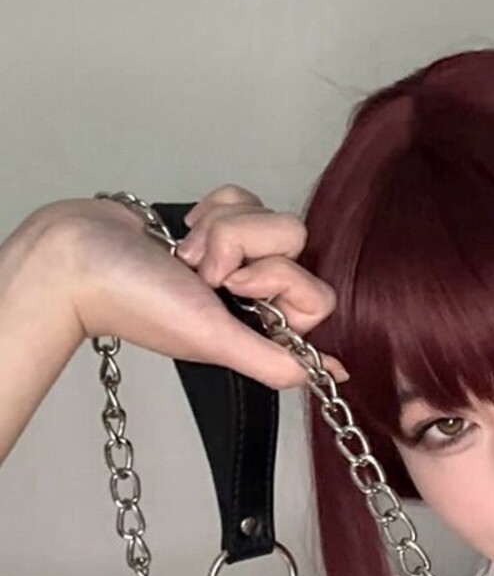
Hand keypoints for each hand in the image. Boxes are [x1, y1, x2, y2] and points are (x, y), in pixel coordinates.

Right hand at [36, 183, 347, 388]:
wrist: (79, 255)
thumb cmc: (137, 303)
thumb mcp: (215, 340)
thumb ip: (274, 362)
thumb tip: (332, 376)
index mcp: (264, 328)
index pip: (318, 296)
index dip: (280, 281)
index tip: (237, 287)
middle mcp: (258, 295)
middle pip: (296, 246)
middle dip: (243, 248)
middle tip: (204, 273)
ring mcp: (239, 258)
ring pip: (269, 217)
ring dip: (221, 230)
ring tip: (185, 257)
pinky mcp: (218, 223)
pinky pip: (244, 199)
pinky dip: (211, 209)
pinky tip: (182, 234)